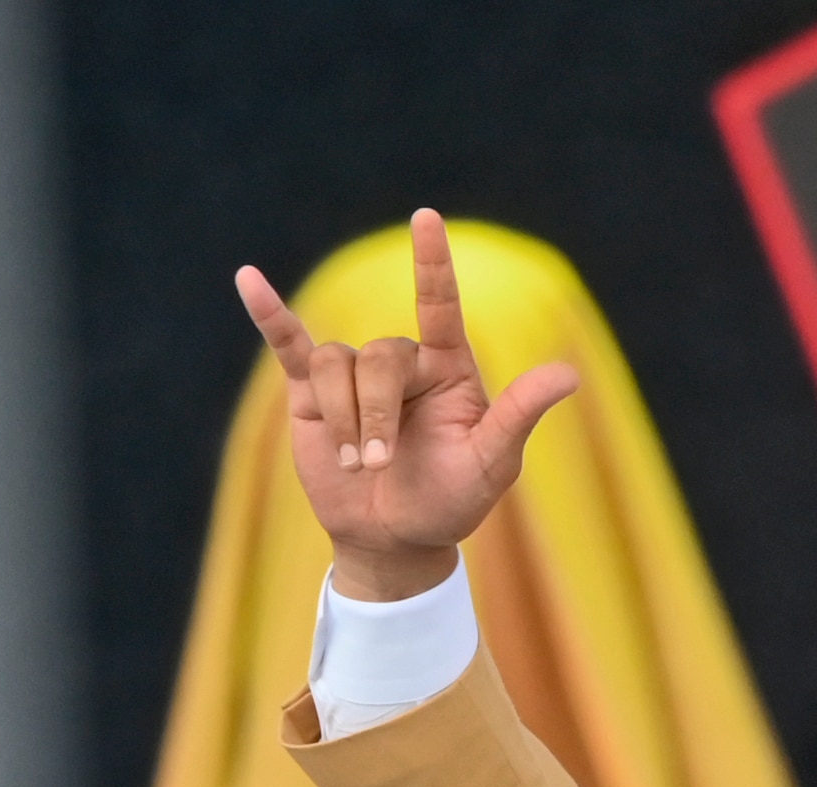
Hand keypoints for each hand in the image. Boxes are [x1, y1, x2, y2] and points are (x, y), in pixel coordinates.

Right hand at [235, 209, 579, 599]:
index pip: (440, 305)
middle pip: (379, 356)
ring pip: (337, 364)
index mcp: (449, 369)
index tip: (426, 217)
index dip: (432, 262)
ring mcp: (356, 375)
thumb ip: (519, 414)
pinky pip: (290, 344)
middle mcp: (404, 363)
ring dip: (343, 418)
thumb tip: (569, 375)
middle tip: (377, 463)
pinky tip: (247, 278)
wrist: (397, 538)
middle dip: (373, 412)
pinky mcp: (313, 394)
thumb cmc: (454, 501)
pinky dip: (269, 314)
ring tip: (357, 465)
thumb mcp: (493, 462)